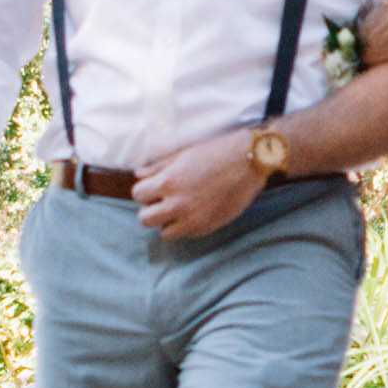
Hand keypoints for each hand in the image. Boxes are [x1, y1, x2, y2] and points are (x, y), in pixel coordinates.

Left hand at [130, 129, 267, 241]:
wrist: (249, 162)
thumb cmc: (216, 152)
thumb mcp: (183, 154)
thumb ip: (158, 167)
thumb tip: (139, 174)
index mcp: (169, 182)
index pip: (138, 195)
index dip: (144, 191)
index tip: (152, 188)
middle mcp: (178, 204)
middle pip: (146, 219)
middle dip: (150, 210)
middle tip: (161, 202)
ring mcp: (194, 219)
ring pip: (165, 233)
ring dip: (167, 222)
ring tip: (178, 210)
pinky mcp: (209, 227)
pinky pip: (187, 235)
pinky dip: (186, 227)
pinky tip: (195, 213)